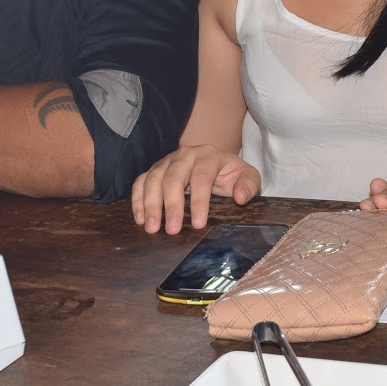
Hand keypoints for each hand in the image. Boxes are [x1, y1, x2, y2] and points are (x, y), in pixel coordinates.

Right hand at [131, 144, 260, 234]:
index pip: (201, 177)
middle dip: (171, 205)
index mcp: (209, 155)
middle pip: (174, 178)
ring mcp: (167, 161)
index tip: (198, 224)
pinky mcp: (154, 169)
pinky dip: (137, 199)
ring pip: (154, 179)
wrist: (217, 165)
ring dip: (150, 204)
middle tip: (171, 230)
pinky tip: (140, 218)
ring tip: (151, 228)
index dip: (199, 201)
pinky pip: (141, 181)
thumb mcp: (247, 176)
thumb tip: (240, 197)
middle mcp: (185, 155)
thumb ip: (249, 185)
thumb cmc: (231, 175)